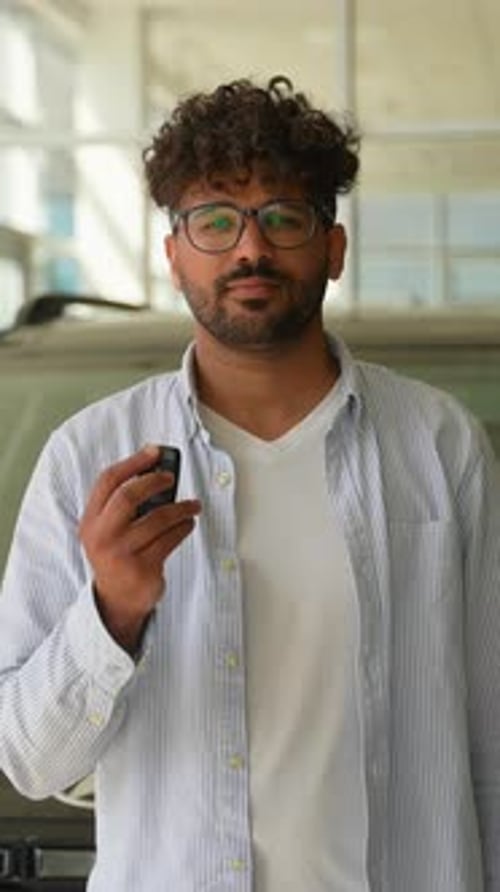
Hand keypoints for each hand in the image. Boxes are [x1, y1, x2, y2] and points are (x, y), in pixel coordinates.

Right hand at [79, 445, 200, 651]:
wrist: (116, 600)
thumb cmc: (118, 555)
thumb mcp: (109, 530)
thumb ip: (124, 505)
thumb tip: (158, 472)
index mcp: (91, 521)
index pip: (108, 481)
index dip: (133, 462)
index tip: (154, 452)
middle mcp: (102, 536)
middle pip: (128, 496)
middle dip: (154, 481)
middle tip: (172, 477)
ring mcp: (121, 554)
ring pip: (157, 519)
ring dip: (180, 508)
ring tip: (192, 505)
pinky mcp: (143, 568)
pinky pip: (169, 539)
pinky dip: (183, 528)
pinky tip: (188, 524)